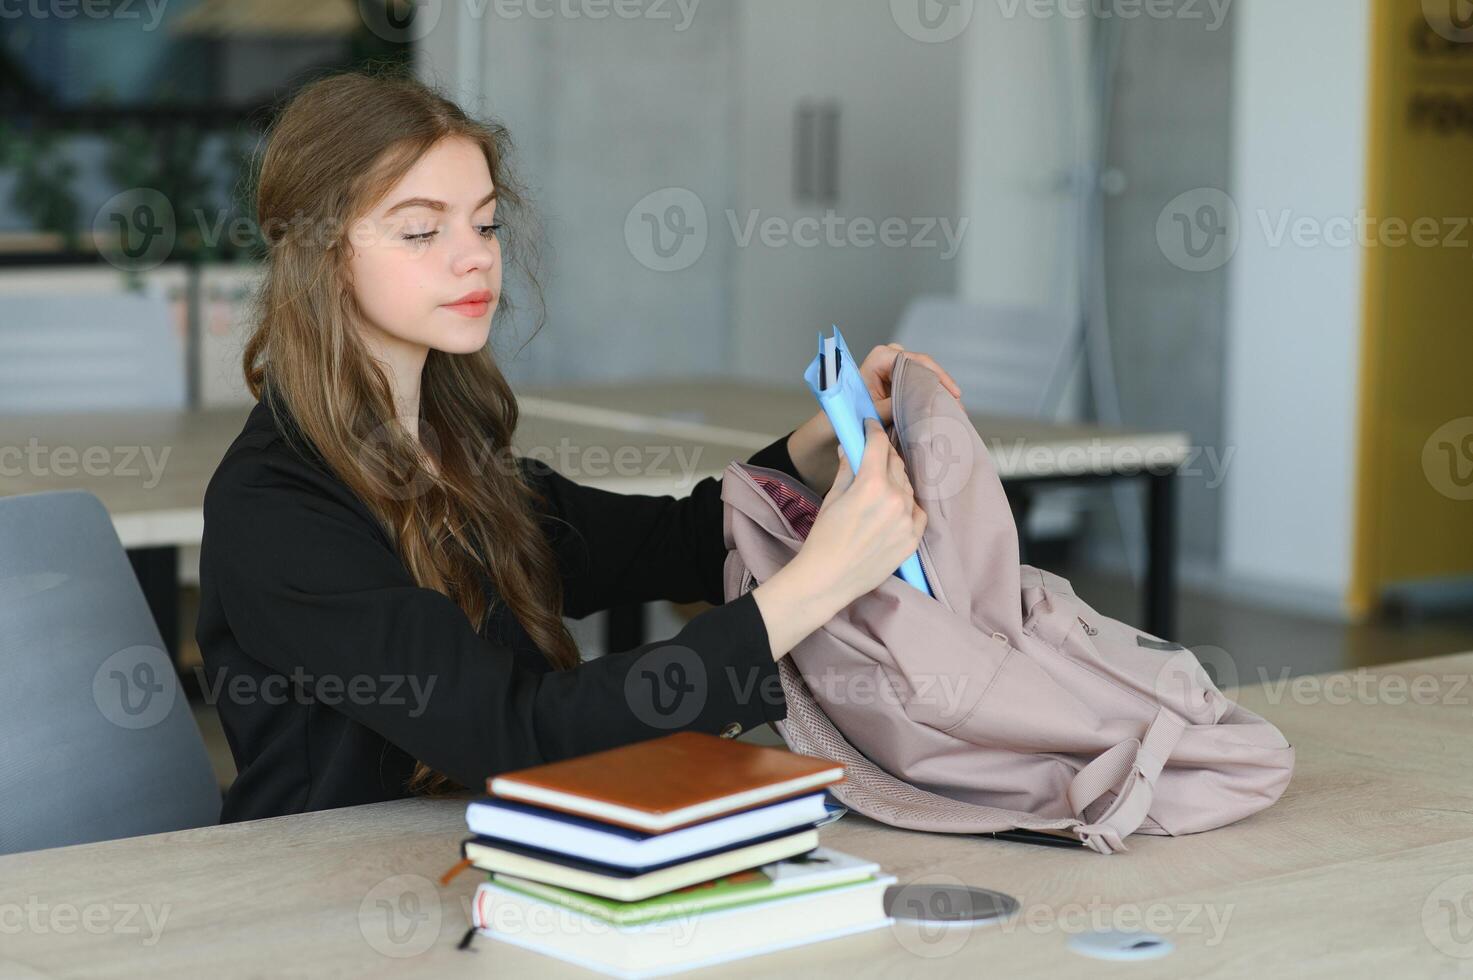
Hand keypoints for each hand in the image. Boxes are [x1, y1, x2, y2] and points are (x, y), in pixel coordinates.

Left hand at [785, 342, 962, 494]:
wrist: (829, 432)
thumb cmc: (842, 419)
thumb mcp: (869, 413)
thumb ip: (893, 405)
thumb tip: (919, 402)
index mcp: (878, 359)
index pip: (913, 360)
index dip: (935, 375)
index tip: (950, 393)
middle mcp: (886, 361)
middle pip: (922, 367)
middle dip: (940, 385)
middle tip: (957, 406)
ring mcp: (892, 373)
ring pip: (923, 377)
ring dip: (938, 393)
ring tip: (955, 412)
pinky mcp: (896, 386)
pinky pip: (918, 387)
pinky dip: (931, 399)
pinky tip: (943, 413)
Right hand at [791, 417, 927, 604]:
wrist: (828, 579)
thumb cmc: (824, 538)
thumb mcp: (833, 498)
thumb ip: (847, 469)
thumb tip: (849, 448)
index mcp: (871, 485)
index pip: (878, 445)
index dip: (873, 431)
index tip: (869, 427)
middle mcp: (895, 499)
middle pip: (896, 463)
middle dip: (884, 454)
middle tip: (874, 453)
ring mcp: (907, 520)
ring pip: (907, 486)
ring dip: (895, 480)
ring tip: (880, 486)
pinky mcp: (913, 538)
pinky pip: (917, 511)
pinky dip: (907, 505)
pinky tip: (893, 508)